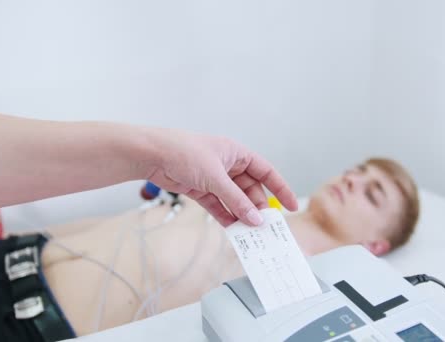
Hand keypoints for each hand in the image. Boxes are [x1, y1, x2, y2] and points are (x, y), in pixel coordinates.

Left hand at [145, 129, 297, 226]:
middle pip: (250, 190)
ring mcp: (214, 179)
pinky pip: (219, 206)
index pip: (266, 171)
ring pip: (235, 200)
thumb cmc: (183, 152)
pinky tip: (234, 229)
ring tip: (251, 233)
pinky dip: (226, 217)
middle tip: (264, 226)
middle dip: (257, 207)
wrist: (152, 155)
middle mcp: (228, 166)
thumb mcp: (215, 177)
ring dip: (242, 215)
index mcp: (237, 153)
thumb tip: (255, 218)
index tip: (292, 205)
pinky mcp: (201, 190)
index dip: (280, 188)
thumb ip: (236, 200)